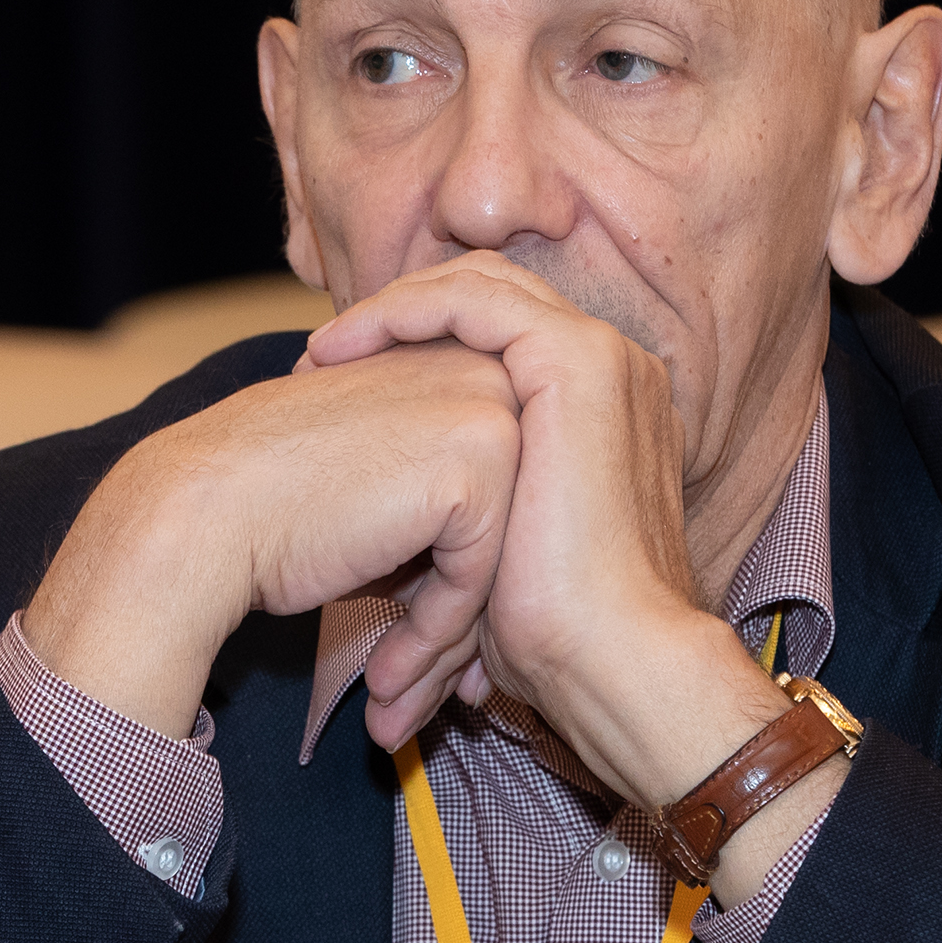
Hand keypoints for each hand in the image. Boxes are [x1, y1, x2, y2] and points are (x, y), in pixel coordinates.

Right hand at [23, 340, 520, 741]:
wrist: (201, 514)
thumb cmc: (269, 507)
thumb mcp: (371, 481)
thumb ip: (432, 498)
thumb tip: (476, 587)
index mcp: (456, 363)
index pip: (488, 493)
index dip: (451, 585)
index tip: (415, 654)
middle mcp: (484, 375)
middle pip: (501, 528)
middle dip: (454, 628)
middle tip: (408, 698)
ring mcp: (488, 415)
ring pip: (495, 562)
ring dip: (440, 647)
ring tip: (394, 706)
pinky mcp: (479, 467)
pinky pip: (476, 580)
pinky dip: (433, 637)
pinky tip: (385, 682)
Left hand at [304, 254, 843, 900]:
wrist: (614, 658)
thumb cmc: (558, 636)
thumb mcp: (498, 557)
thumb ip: (464, 527)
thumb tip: (406, 582)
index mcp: (602, 411)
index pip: (503, 342)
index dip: (423, 350)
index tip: (350, 386)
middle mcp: (613, 371)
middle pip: (491, 299)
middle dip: (404, 319)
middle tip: (329, 357)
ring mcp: (601, 358)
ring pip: (478, 285)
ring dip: (393, 310)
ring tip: (327, 351)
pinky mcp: (576, 359)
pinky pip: (471, 299)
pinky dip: (403, 312)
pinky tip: (346, 346)